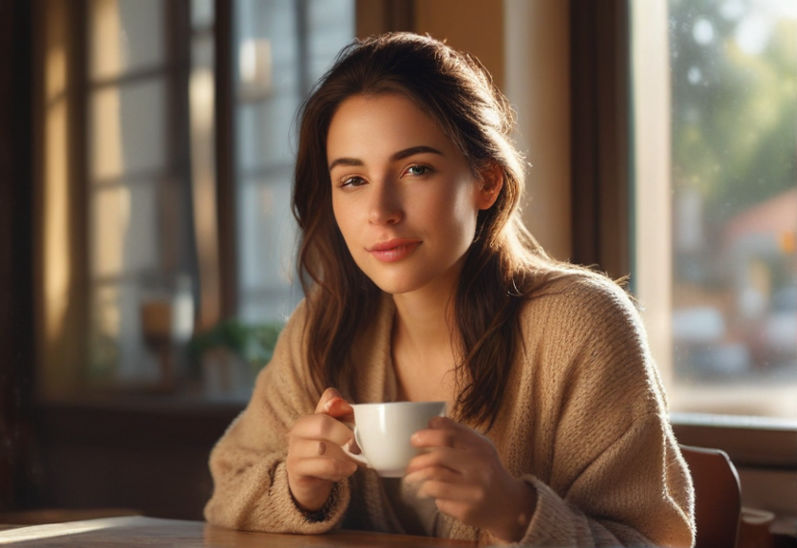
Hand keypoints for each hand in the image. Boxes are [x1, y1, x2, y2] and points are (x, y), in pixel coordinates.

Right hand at [286, 387, 356, 511]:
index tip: (357, 424)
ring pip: (321, 448)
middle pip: (322, 424)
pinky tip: (346, 470)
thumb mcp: (335, 432)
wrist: (310, 481)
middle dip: (343, 434)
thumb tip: (343, 403)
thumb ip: (341, 415)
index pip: (328, 403)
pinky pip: (322, 467)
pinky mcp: (296, 470)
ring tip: (352, 462)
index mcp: (309, 418)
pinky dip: (339, 470)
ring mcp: (294, 450)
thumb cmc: (326, 452)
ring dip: (343, 457)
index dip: (346, 411)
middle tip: (356, 445)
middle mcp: (297, 431)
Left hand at [405, 417, 536, 541]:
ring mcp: (474, 492)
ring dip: (419, 481)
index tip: (414, 439)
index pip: (448, 436)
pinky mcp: (467, 512)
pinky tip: (438, 495)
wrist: (509, 505)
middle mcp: (480, 469)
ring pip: (434, 483)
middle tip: (410, 465)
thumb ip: (457, 433)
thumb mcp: (479, 447)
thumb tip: (430, 423)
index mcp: (481, 449)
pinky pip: (440, 502)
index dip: (427, 436)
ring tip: (414, 479)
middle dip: (417, 461)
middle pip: (438, 459)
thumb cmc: (487, 470)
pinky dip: (434, 498)